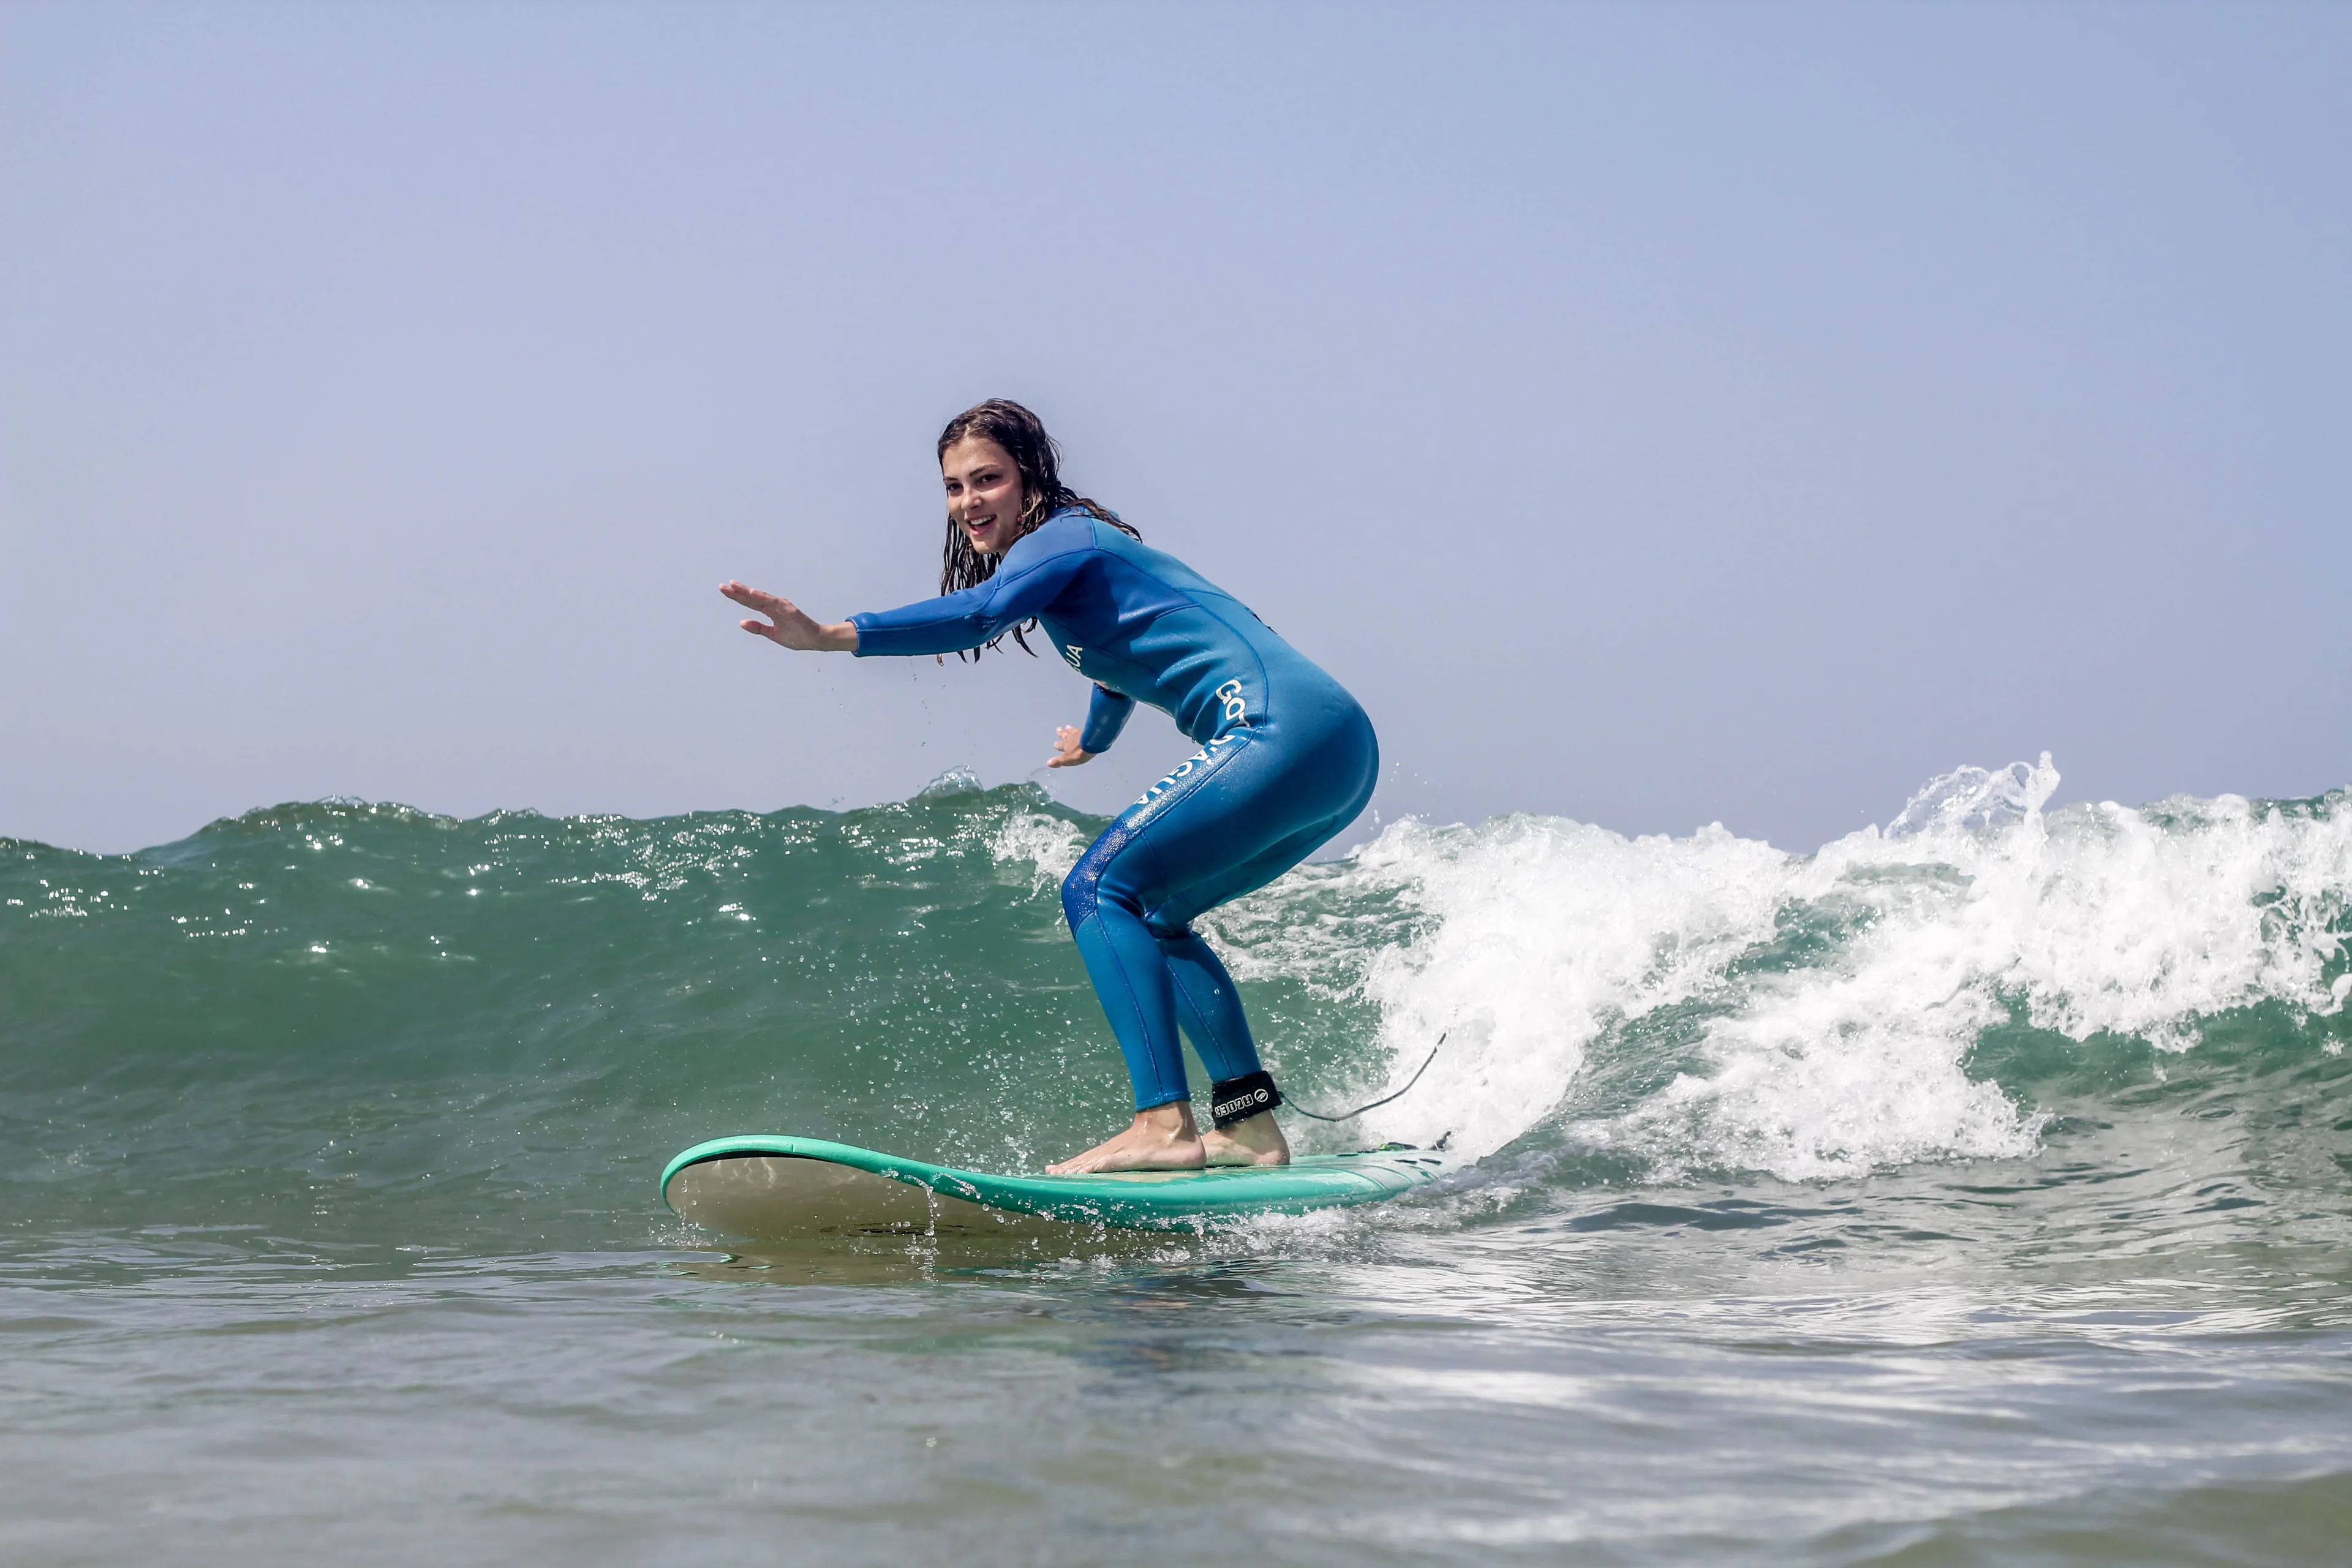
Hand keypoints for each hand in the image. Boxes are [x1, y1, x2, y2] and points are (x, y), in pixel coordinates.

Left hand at [721, 581, 856, 651]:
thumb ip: (758, 628)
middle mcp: (773, 605)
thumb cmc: (796, 636)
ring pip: (759, 597)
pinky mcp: (788, 609)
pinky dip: (762, 597)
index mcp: (769, 611)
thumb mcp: (772, 634)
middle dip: (736, 592)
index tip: (723, 590)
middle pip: (751, 598)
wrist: (814, 640)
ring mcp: (780, 606)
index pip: (749, 602)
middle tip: (721, 586)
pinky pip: (772, 602)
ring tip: (733, 586)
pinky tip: (752, 592)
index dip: (736, 597)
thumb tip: (741, 622)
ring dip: (746, 591)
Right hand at [1047, 725, 1093, 768]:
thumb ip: (1058, 761)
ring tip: (1067, 727)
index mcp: (1065, 745)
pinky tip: (1080, 729)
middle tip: (1058, 729)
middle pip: (1064, 735)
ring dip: (1069, 729)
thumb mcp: (1067, 760)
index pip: (1059, 745)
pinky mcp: (1087, 731)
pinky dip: (1078, 729)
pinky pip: (1081, 729)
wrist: (1092, 743)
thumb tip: (1048, 763)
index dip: (1057, 745)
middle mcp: (1070, 738)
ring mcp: (1079, 733)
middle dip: (1061, 733)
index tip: (1055, 744)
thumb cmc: (1079, 752)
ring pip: (1072, 730)